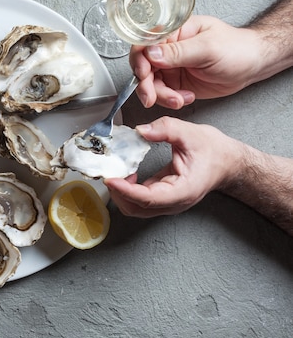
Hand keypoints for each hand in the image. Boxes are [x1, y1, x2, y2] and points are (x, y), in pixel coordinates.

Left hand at [104, 117, 241, 216]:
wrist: (229, 162)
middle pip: (137, 208)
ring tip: (114, 172)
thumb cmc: (215, 152)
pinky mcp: (162, 198)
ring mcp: (168, 203)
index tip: (110, 179)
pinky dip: (127, 189)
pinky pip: (139, 200)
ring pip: (135, 208)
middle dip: (118, 193)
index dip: (126, 190)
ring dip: (121, 192)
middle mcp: (174, 202)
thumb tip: (140, 130)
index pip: (148, 198)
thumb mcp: (191, 133)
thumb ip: (165, 128)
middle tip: (107, 172)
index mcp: (183, 191)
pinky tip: (125, 172)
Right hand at [130, 15, 263, 108]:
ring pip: (150, 84)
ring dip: (161, 96)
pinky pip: (162, 94)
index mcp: (173, 33)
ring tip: (179, 100)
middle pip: (143, 67)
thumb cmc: (236, 48)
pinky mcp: (175, 82)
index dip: (139, 61)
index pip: (144, 44)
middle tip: (152, 97)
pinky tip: (186, 98)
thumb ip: (178, 52)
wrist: (252, 65)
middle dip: (146, 85)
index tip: (143, 74)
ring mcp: (170, 66)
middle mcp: (168, 49)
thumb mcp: (207, 48)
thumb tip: (150, 53)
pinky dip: (170, 100)